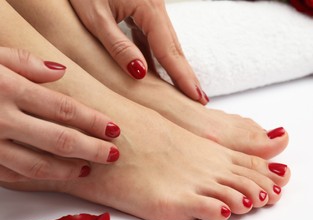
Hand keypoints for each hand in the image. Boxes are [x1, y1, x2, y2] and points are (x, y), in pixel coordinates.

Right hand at [0, 47, 120, 181]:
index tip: (114, 129)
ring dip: (67, 170)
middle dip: (91, 150)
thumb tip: (61, 74)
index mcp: (8, 90)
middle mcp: (0, 119)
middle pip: (59, 140)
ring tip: (88, 170)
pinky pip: (12, 174)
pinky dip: (36, 178)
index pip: (65, 110)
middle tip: (113, 155)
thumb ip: (26, 63)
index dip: (93, 121)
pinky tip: (54, 176)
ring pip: (36, 165)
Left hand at [69, 0, 208, 104]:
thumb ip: (118, 46)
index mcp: (148, 8)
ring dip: (175, 68)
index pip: (169, 51)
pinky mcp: (142, 10)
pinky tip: (159, 73)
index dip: (182, 77)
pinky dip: (158, 57)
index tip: (195, 97)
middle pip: (174, 48)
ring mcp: (150, 8)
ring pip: (166, 44)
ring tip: (185, 90)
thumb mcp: (95, 17)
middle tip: (200, 100)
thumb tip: (140, 73)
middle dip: (186, 75)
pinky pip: (154, 38)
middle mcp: (156, 8)